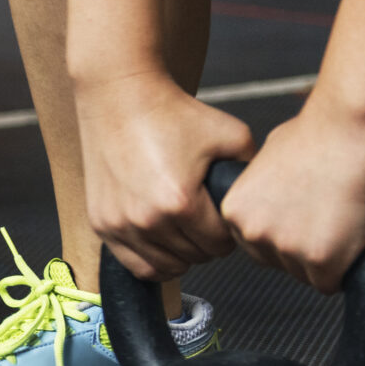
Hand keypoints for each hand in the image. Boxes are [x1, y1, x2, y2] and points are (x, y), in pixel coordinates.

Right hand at [74, 68, 259, 281]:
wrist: (120, 98)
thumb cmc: (172, 114)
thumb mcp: (230, 135)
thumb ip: (252, 170)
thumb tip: (263, 197)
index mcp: (180, 203)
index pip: (219, 245)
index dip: (228, 230)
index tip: (222, 211)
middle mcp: (146, 220)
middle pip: (194, 258)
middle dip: (205, 241)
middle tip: (204, 216)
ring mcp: (120, 224)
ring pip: (166, 267)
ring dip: (181, 253)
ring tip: (184, 228)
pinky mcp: (101, 223)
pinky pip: (134, 264)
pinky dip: (153, 258)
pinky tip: (161, 239)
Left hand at [222, 105, 364, 293]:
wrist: (347, 134)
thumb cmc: (314, 139)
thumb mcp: (263, 165)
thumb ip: (257, 195)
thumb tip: (265, 207)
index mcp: (234, 210)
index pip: (251, 243)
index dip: (280, 232)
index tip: (296, 218)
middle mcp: (253, 232)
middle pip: (275, 262)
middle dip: (297, 248)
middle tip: (320, 219)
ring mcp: (286, 248)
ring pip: (303, 273)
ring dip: (321, 257)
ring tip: (336, 220)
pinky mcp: (321, 260)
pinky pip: (329, 282)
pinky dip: (341, 268)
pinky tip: (347, 239)